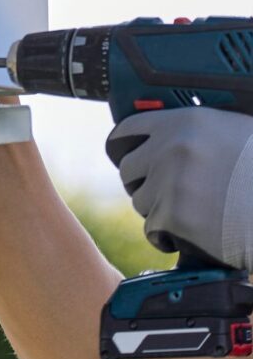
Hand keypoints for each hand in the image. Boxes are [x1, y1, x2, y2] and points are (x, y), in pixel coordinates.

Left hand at [106, 107, 252, 271]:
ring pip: (141, 201)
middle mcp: (171, 148)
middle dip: (144, 182)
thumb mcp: (234, 130)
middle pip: (129, 169)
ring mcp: (171, 182)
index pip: (129, 129)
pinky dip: (167, 236)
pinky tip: (191, 233)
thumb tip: (167, 138)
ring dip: (159, 210)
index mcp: (185, 122)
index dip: (125, 146)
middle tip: (167, 193)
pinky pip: (153, 229)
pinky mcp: (175, 216)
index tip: (124, 155)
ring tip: (192, 213)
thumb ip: (197, 131)